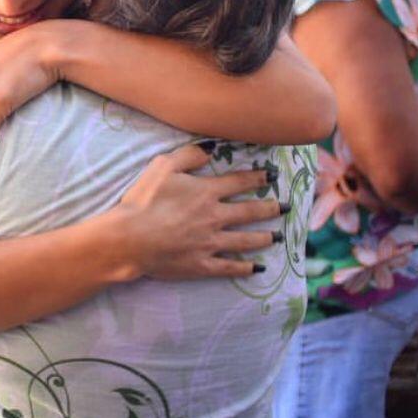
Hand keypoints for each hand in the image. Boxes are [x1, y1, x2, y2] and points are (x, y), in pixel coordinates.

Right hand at [115, 145, 282, 279]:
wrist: (130, 238)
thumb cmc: (143, 200)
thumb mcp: (162, 166)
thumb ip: (189, 155)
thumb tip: (212, 149)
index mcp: (206, 192)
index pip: (239, 182)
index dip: (258, 177)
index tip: (273, 175)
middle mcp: (214, 217)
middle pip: (249, 212)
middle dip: (271, 208)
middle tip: (287, 207)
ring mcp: (210, 243)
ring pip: (245, 240)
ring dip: (264, 237)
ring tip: (278, 237)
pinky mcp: (201, 264)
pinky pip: (229, 267)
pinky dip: (245, 268)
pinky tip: (257, 268)